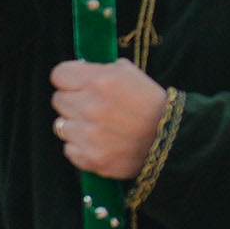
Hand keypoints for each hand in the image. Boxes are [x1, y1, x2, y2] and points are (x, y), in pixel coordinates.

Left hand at [48, 55, 168, 180]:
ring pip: (60, 126)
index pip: (59, 75)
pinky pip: (69, 149)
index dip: (68, 80)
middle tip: (91, 107)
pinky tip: (98, 144)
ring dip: (75, 126)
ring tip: (96, 127)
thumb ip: (100, 70)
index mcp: (99, 80)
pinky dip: (81, 148)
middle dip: (72, 102)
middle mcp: (90, 106)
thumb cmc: (150, 103)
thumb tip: (78, 71)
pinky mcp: (90, 158)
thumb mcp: (130, 73)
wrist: (171, 139)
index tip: (76, 85)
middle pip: (58, 100)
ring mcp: (88, 134)